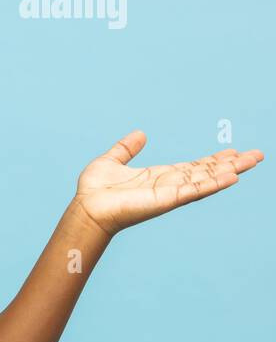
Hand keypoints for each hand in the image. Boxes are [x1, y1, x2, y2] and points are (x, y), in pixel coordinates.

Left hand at [73, 130, 262, 236]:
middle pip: (206, 172)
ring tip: (251, 162)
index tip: (233, 152)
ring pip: (206, 180)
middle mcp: (169, 185)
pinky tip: (232, 176)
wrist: (86, 207)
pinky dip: (214, 183)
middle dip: (231, 164)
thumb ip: (126, 148)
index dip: (213, 160)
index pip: (193, 167)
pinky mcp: (166, 199)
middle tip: (256, 155)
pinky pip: (195, 190)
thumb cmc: (95, 190)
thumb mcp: (112, 160)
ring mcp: (170, 193)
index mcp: (159, 176)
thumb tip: (140, 134)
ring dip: (229, 171)